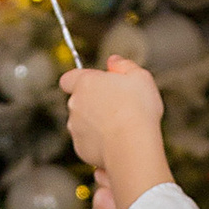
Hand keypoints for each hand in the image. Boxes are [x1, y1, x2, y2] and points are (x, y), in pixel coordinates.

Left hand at [62, 54, 165, 193]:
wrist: (132, 146)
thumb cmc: (137, 111)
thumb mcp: (139, 77)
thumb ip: (124, 65)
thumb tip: (113, 61)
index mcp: (85, 83)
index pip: (69, 78)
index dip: (81, 80)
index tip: (96, 83)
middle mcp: (75, 104)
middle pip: (79, 100)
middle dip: (93, 102)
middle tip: (117, 106)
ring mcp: (75, 127)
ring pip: (82, 122)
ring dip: (96, 122)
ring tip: (119, 126)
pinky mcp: (80, 147)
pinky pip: (88, 142)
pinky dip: (98, 142)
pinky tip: (116, 140)